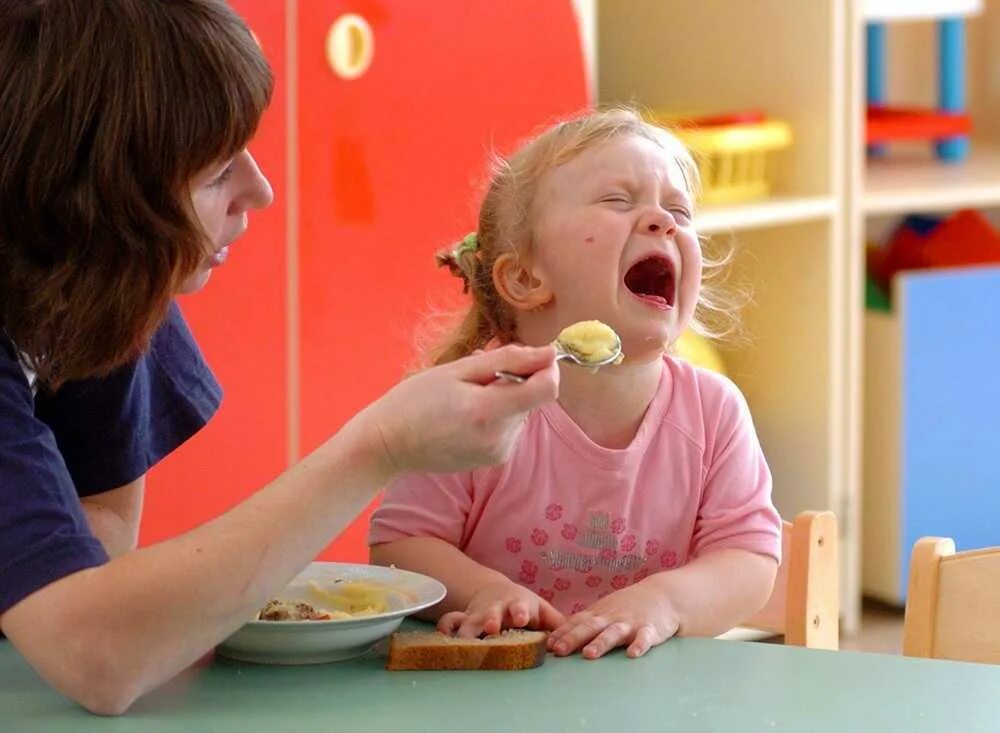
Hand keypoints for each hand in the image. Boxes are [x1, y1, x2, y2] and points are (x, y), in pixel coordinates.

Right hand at [363, 344, 558, 475]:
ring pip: (522, 412)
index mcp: (489, 412)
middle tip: (477, 375)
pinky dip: (497, 415)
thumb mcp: (458, 370)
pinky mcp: (495, 460)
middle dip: (516, 380)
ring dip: (505, 398)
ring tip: (466, 396)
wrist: (389, 444)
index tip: (533, 356)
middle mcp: (500, 438)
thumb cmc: (415, 400)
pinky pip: (510, 428)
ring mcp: (499, 453)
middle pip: (533, 399)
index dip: (547, 367)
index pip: (547, 389)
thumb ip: (507, 360)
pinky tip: (467, 414)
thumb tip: (548, 353)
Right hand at [437, 580, 565, 637]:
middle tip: (491, 628)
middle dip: (491, 620)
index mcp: (518, 605)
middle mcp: (496, 610)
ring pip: (468, 621)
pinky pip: (449, 623)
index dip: (521, 612)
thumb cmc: (523, 606)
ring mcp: (477, 615)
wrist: (494, 593)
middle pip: (491, 614)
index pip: (521, 607)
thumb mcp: (542, 610)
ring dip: (466, 631)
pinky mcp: (462, 621)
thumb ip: (556, 623)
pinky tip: (441, 640)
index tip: (523, 618)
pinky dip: (444, 630)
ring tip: (464, 643)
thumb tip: (574, 637)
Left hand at [547, 580, 679, 658]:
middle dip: (573, 638)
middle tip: (559, 650)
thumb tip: (558, 636)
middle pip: (590, 627)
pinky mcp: (651, 629)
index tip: (547, 645)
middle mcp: (612, 617)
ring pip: (614, 633)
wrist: (663, 594)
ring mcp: (631, 622)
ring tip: (589, 654)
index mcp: (600, 614)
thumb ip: (586, 622)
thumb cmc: (629, 606)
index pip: (577, 622)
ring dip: (601, 643)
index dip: (562, 633)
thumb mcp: (605, 610)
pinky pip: (645, 638)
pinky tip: (633, 654)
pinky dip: (640, 645)